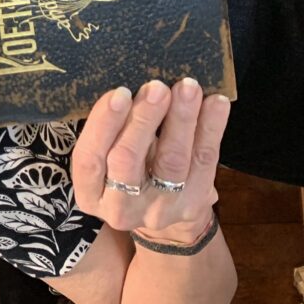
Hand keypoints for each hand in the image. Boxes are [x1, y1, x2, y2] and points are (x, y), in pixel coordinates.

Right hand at [71, 79, 231, 242]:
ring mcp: (158, 211)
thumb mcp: (105, 159)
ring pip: (170, 162)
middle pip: (127, 160)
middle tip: (157, 88)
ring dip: (180, 120)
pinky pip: (203, 163)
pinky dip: (211, 129)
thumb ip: (111, 132)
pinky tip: (215, 103)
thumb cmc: (123, 173)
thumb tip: (129, 91)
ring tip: (187, 88)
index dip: (104, 124)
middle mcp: (119, 208)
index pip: (89, 158)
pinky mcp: (193, 205)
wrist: (161, 215)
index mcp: (89, 193)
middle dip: (143, 119)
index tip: (120, 93)